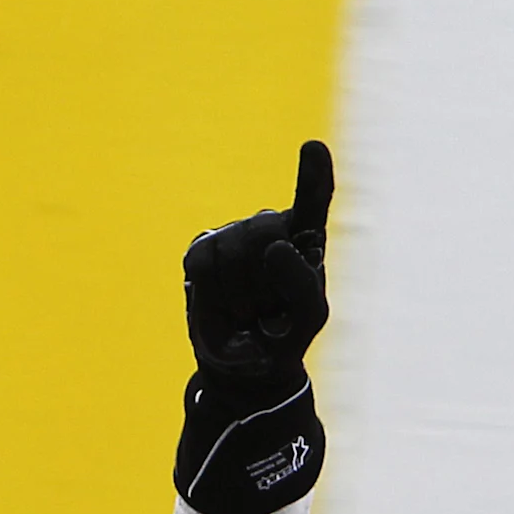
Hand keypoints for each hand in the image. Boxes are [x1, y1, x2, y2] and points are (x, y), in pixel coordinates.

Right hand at [183, 140, 332, 387]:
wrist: (243, 365)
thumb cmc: (284, 337)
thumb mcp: (309, 320)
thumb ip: (302, 284)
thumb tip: (274, 246)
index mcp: (307, 239)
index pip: (313, 200)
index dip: (313, 175)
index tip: (312, 148)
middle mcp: (272, 228)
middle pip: (266, 231)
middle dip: (263, 280)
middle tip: (265, 311)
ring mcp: (234, 234)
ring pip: (232, 249)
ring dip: (237, 294)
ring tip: (244, 310)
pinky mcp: (201, 248)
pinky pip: (202, 262)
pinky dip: (210, 293)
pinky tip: (222, 304)